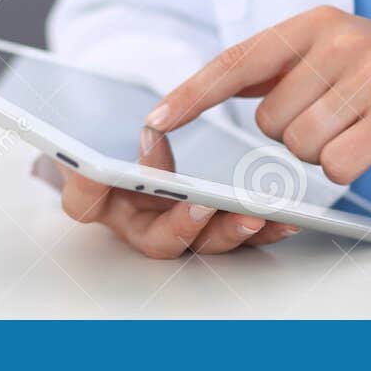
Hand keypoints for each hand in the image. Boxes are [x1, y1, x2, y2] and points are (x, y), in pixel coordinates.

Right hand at [55, 128, 298, 258]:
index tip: (108, 176)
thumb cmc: (112, 137)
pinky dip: (265, 227)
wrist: (137, 140)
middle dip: (183, 224)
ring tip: (256, 214)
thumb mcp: (89, 130)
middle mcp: (142, 221)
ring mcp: (183, 226)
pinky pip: (241, 230)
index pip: (87, 205)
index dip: (92, 194)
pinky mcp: (220, 222)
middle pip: (159, 238)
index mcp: (102, 199)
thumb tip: (84, 161)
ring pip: (205, 240)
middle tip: (202, 205)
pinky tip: (287, 218)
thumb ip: (87, 142)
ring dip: (232, 230)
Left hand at [145, 6, 370, 183]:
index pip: (238, 60)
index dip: (192, 92)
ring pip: (301, 147)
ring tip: (366, 128)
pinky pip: (338, 166)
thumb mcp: (350, 50)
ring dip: (327, 153)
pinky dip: (352, 170)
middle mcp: (340, 42)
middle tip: (343, 119)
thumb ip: (292, 65)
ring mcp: (369, 77)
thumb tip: (224, 85)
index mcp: (320, 23)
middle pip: (269, 120)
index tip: (157, 118)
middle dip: (296, 135)